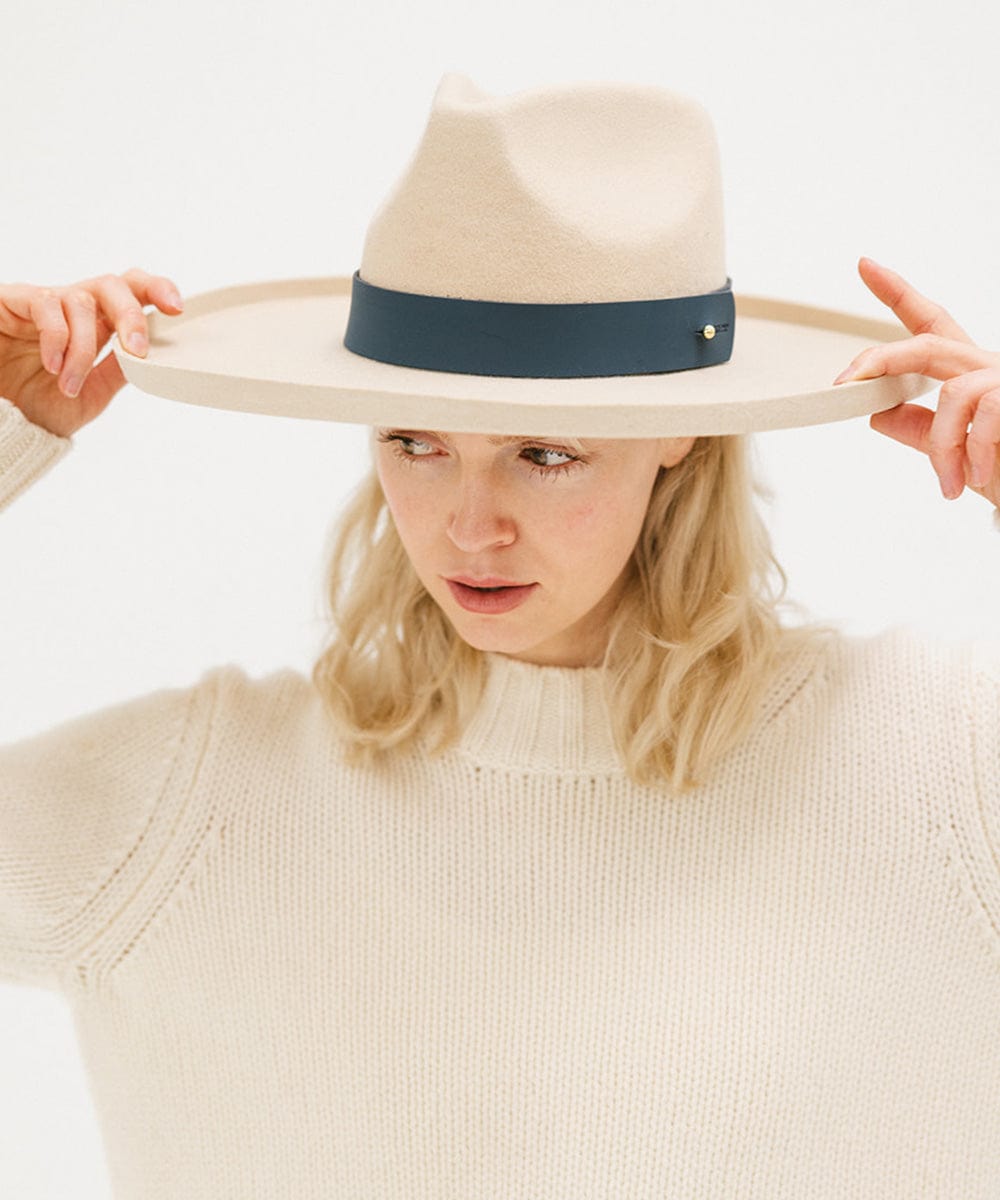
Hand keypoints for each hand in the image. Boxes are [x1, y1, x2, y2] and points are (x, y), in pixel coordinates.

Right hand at [0, 269, 182, 438]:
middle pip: (113, 284)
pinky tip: (52, 364)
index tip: (177, 308)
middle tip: (138, 350)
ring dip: (83, 347)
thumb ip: (119, 372)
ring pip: (81, 300)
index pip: (130, 293)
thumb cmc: (36, 407)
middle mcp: (72, 310)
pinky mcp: (11, 302)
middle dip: (132, 314)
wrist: (0, 423)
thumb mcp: (91, 395)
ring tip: (69, 383)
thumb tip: (153, 357)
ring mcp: (42, 304)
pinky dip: (57, 336)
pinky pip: (44, 303)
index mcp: (96, 326)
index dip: (156, 290)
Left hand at [833, 257, 999, 508]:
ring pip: (952, 394)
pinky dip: (969, 452)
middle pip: (926, 345)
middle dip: (881, 360)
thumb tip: (879, 415)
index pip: (930, 325)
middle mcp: (989, 368)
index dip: (898, 294)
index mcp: (969, 376)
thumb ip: (921, 432)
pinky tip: (973, 478)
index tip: (865, 266)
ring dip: (943, 445)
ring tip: (949, 482)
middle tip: (844, 381)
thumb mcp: (954, 456)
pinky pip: (981, 415)